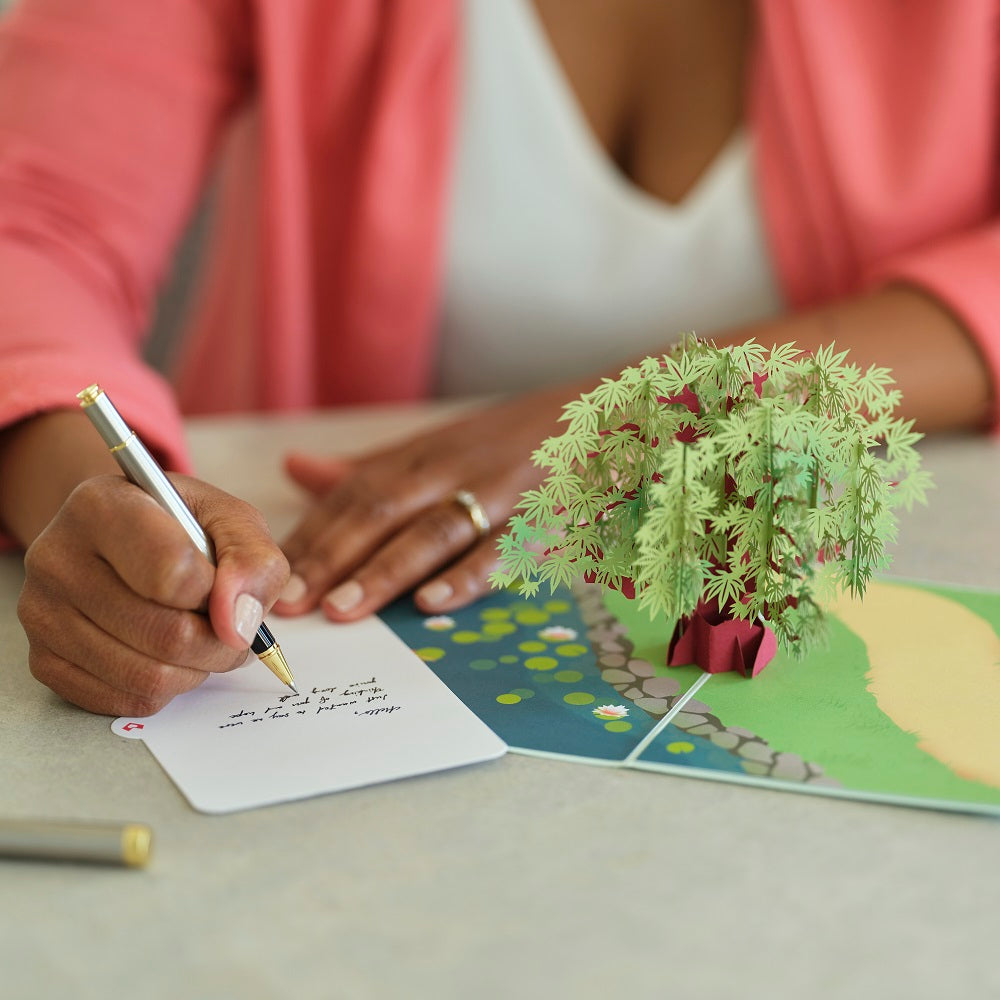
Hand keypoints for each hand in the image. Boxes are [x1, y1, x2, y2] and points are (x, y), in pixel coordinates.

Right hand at [17, 474, 288, 715]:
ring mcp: (42, 612)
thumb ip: (253, 560)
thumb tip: (240, 622)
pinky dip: (165, 688)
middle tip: (231, 627)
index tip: (227, 588)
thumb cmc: (181, 527)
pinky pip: (125, 699)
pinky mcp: (44, 659)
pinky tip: (167, 655)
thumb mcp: (231, 520)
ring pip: (147, 676)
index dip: (219, 593)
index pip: (174, 572)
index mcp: (103, 505)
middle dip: (219, 642)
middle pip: (166, 634)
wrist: (122, 539)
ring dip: (196, 668)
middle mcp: (58, 557)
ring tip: (200, 637)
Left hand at [274, 384, 582, 621]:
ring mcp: (498, 489)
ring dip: (387, 570)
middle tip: (290, 603)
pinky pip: (504, 547)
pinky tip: (435, 602)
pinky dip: (470, 574)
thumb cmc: (513, 436)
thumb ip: (369, 465)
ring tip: (345, 609)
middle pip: (381, 509)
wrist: (607, 407)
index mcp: (422, 455)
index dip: (310, 534)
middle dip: (333, 557)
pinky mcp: (544, 512)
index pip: (352, 492)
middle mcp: (452, 467)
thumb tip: (293, 467)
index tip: (267, 574)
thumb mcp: (438, 443)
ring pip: (434, 529)